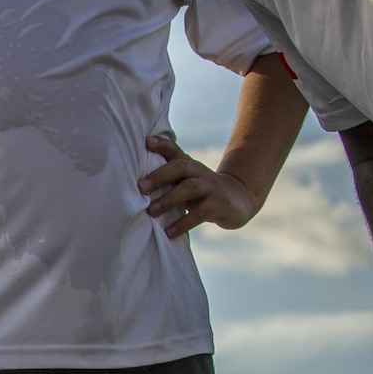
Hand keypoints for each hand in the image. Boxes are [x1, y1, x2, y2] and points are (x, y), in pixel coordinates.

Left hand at [139, 135, 262, 237]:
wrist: (239, 199)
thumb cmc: (202, 192)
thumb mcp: (186, 181)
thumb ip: (167, 179)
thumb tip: (133, 186)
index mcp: (189, 165)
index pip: (175, 151)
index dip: (162, 145)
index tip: (146, 142)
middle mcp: (199, 172)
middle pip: (180, 167)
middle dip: (159, 176)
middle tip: (141, 188)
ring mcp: (211, 187)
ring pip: (189, 188)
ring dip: (168, 200)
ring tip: (151, 212)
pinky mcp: (219, 205)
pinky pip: (200, 213)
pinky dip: (183, 223)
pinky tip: (169, 232)